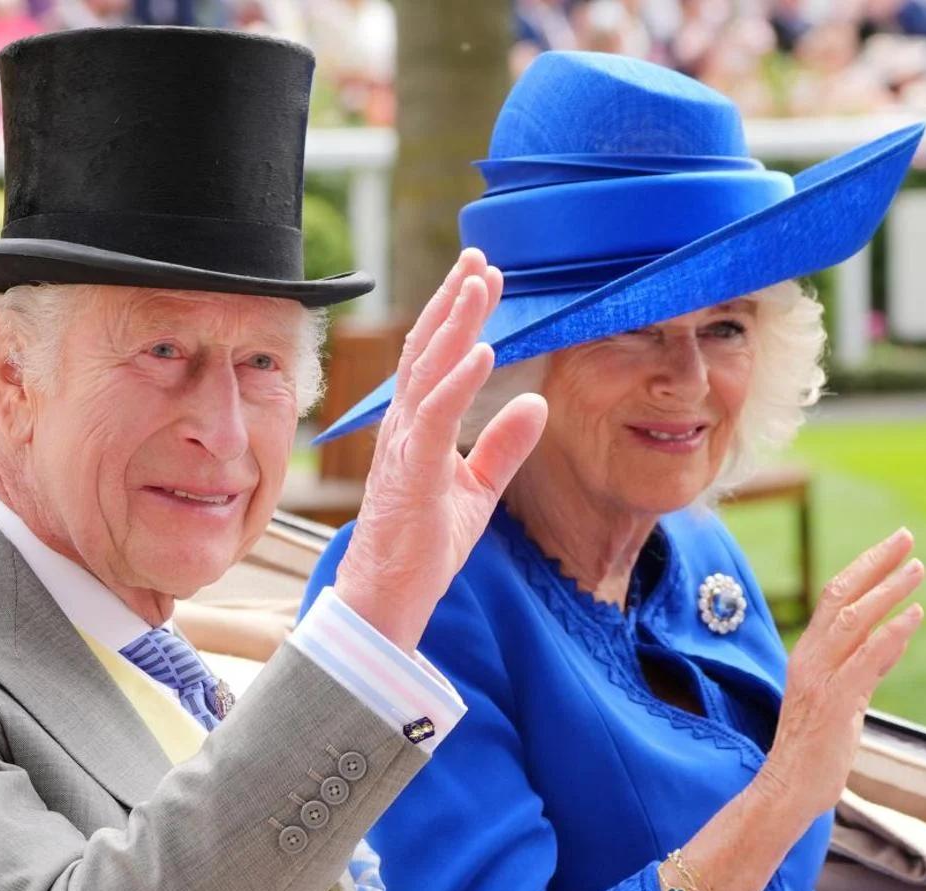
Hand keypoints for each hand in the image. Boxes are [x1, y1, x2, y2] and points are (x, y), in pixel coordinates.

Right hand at [334, 249, 547, 652]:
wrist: (389, 596)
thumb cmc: (423, 547)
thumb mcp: (477, 491)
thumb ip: (503, 447)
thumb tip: (537, 404)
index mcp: (416, 429)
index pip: (435, 359)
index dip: (459, 315)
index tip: (485, 278)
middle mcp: (403, 428)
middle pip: (427, 349)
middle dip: (454, 301)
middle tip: (480, 258)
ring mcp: (403, 447)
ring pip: (427, 370)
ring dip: (455, 324)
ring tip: (480, 283)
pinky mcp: (410, 473)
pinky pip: (434, 417)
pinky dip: (458, 381)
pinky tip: (483, 351)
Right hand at [755, 529, 924, 825]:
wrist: (788, 788)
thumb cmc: (814, 748)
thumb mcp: (845, 698)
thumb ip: (864, 666)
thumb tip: (894, 636)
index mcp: (808, 655)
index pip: (834, 598)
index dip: (865, 568)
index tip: (894, 546)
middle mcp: (809, 659)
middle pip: (840, 597)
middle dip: (875, 564)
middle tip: (907, 538)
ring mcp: (820, 679)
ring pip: (852, 621)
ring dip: (887, 592)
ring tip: (917, 570)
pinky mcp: (835, 702)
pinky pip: (864, 659)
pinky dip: (891, 634)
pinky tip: (913, 615)